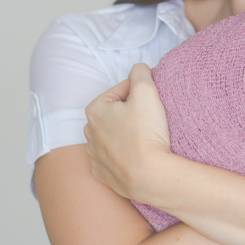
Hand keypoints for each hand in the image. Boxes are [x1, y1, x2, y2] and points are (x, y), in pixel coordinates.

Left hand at [84, 62, 174, 201]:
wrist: (149, 176)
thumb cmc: (146, 133)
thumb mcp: (146, 91)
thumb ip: (140, 72)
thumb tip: (138, 69)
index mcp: (95, 110)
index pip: (122, 90)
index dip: (142, 90)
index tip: (156, 98)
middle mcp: (88, 132)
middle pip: (116, 113)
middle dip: (132, 112)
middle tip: (153, 117)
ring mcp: (94, 155)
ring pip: (113, 135)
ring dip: (128, 133)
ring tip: (147, 137)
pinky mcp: (102, 174)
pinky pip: (114, 158)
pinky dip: (125, 154)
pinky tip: (139, 155)